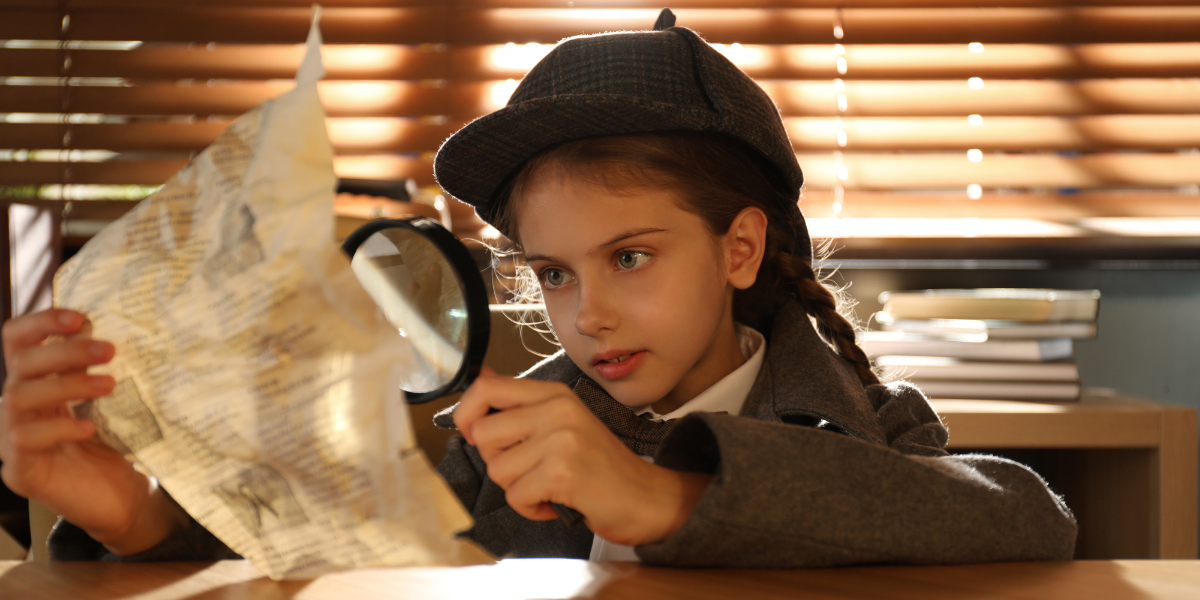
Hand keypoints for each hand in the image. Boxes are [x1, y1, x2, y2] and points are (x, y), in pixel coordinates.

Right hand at [0, 309, 186, 554]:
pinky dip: (57, 428)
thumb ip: (105, 367)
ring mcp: (13, 441)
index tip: (81, 317)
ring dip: (66, 384)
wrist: (125, 499)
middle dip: (64, 352)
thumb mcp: (113, 399)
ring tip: (109, 384)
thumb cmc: (117, 444)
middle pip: (20, 365)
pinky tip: (89, 427)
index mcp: (37, 383)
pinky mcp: (20, 472)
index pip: (17, 340)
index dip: (41, 322)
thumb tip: (128, 324)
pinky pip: (23, 441)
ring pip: (17, 398)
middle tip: (109, 350)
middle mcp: (18, 408)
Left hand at [453, 370, 711, 545]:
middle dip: (498, 462)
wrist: (645, 497)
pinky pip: (516, 496)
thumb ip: (521, 404)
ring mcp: (561, 438)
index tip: (473, 434)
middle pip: (483, 434)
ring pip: (498, 469)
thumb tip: (479, 377)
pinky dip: (531, 508)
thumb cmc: (600, 466)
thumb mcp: (562, 422)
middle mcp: (558, 409)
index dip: (465, 413)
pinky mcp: (562, 471)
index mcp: (554, 394)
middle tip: (530, 469)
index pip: (486, 388)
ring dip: (518, 489)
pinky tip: (557, 501)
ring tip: (550, 486)